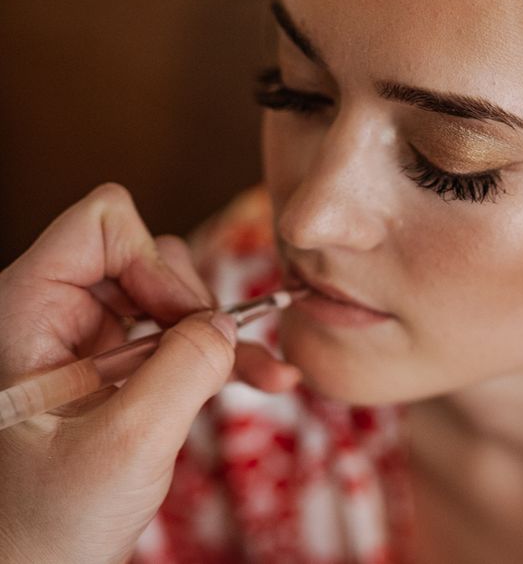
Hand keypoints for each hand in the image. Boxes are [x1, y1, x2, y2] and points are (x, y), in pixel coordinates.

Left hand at [0, 183, 236, 563]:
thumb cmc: (49, 524)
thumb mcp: (125, 446)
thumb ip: (184, 370)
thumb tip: (226, 323)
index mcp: (26, 311)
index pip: (101, 224)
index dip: (150, 261)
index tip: (177, 320)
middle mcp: (57, 313)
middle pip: (147, 255)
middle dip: (192, 304)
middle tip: (210, 358)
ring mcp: (93, 339)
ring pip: (175, 294)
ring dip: (219, 332)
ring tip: (252, 371)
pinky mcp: (125, 366)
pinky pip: (186, 336)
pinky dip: (226, 355)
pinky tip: (269, 377)